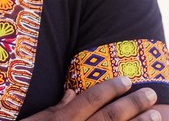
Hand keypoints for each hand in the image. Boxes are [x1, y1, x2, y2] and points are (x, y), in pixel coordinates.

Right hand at [23, 76, 159, 120]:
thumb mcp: (39, 119)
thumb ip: (57, 107)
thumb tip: (73, 92)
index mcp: (64, 119)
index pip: (91, 99)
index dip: (110, 88)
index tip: (126, 79)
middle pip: (109, 116)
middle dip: (132, 105)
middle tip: (150, 94)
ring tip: (156, 115)